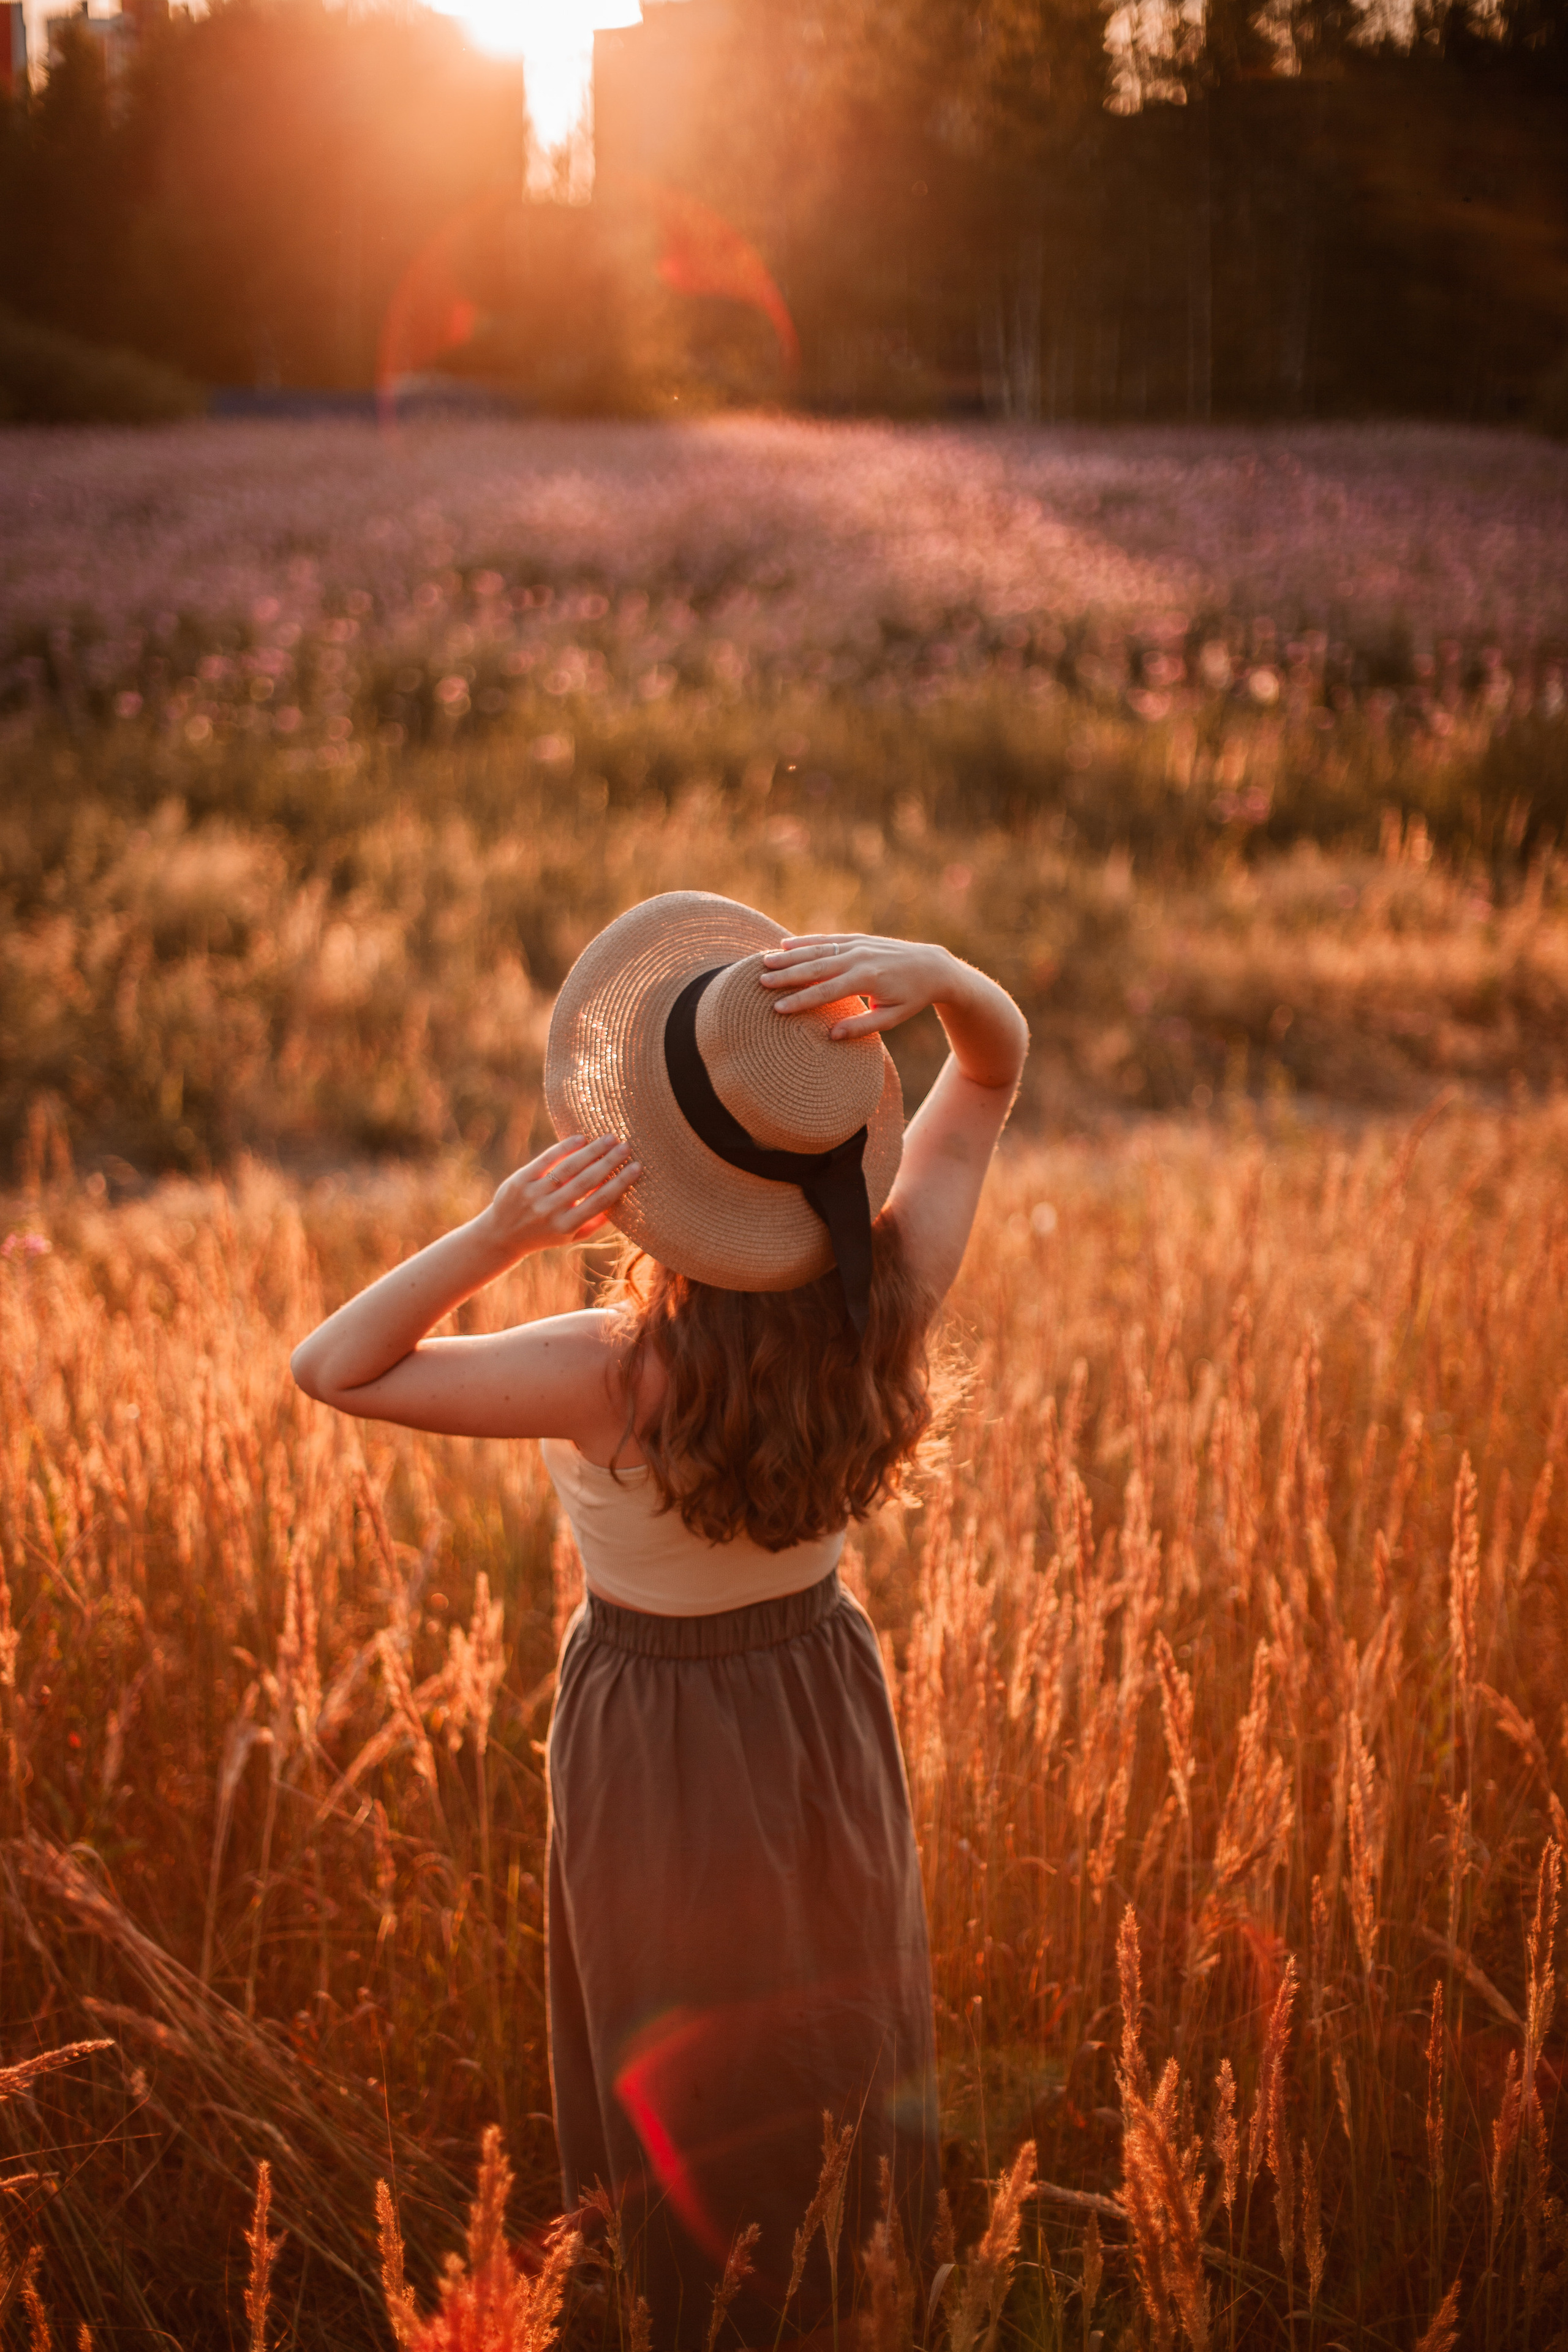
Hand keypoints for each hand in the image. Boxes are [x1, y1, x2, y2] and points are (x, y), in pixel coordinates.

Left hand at [484, 1134, 639, 1257]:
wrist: (501, 1235)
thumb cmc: (544, 1235)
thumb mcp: (570, 1237)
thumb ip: (595, 1222)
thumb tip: (622, 1199)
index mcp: (566, 1226)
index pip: (600, 1201)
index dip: (620, 1183)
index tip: (637, 1167)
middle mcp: (550, 1210)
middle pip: (586, 1181)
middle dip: (609, 1162)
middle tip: (626, 1146)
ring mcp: (534, 1194)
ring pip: (568, 1167)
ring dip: (591, 1150)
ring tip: (609, 1138)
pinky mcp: (519, 1180)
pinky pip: (545, 1160)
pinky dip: (564, 1147)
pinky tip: (581, 1138)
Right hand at [758, 933, 952, 1039]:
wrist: (932, 966)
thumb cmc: (911, 997)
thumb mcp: (892, 1018)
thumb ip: (862, 1027)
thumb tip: (831, 1036)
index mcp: (868, 979)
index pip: (827, 992)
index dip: (801, 1000)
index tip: (778, 1008)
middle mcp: (860, 958)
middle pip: (817, 967)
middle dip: (787, 975)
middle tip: (761, 981)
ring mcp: (858, 945)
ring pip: (818, 949)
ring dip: (790, 955)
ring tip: (764, 961)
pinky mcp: (858, 938)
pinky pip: (828, 939)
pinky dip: (806, 941)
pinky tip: (785, 944)